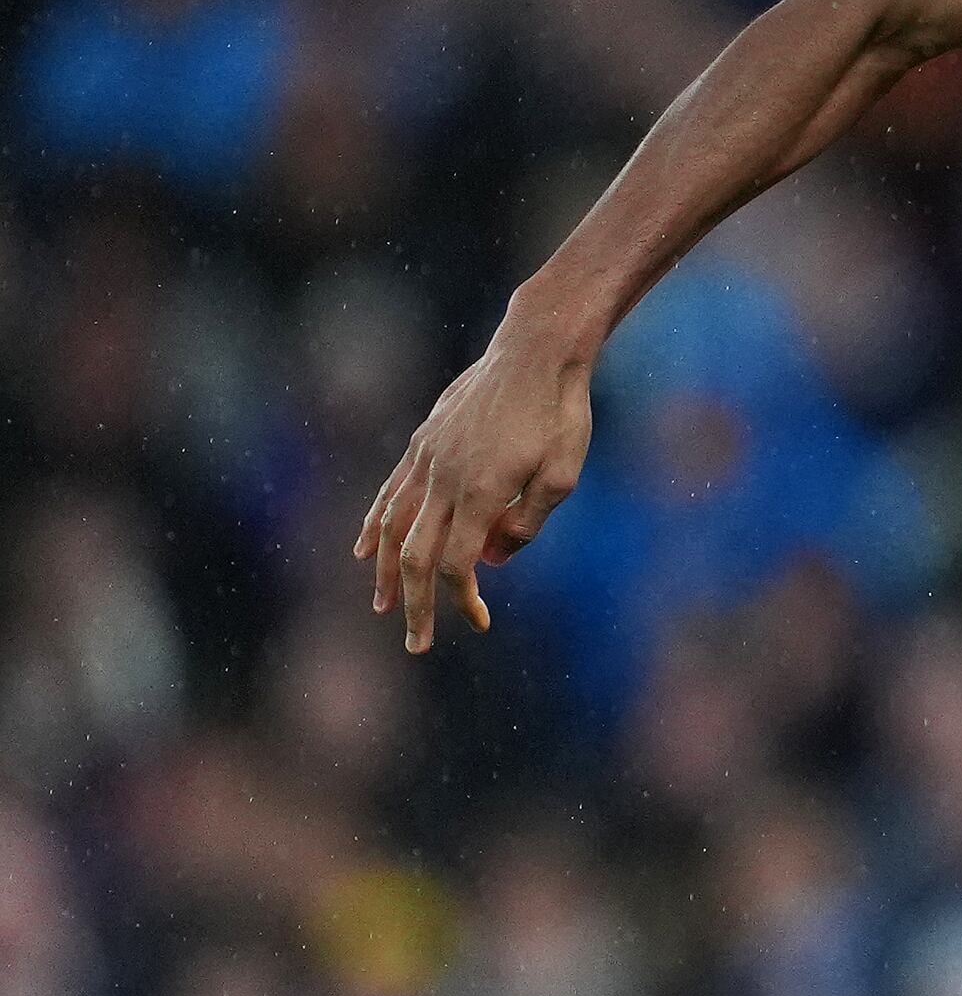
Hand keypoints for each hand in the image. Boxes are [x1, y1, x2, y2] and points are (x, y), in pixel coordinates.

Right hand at [351, 316, 596, 652]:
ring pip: (390, 526)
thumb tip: (493, 560)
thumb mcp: (564, 475)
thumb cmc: (560, 413)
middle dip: (414, 605)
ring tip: (383, 605)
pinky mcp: (422, 443)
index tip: (479, 622)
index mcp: (479, 492)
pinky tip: (364, 549)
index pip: (455, 564)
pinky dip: (373, 526)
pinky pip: (388, 493)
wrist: (534, 352)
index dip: (461, 600)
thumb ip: (527, 524)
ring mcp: (426, 459)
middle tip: (416, 644)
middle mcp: (442, 478)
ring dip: (385, 572)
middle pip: (414, 556)